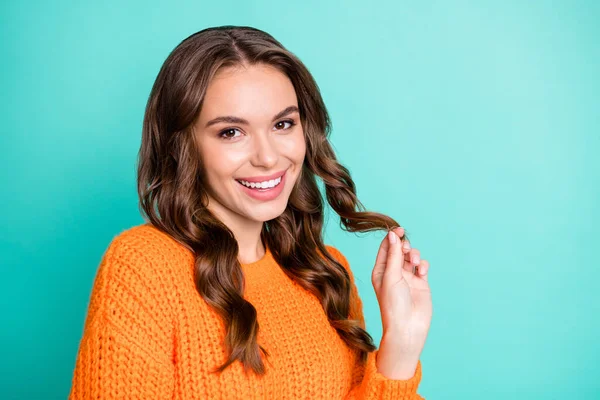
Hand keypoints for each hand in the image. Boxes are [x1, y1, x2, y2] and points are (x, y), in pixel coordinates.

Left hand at [371, 226, 431, 377]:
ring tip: (415, 263)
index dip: (392, 237)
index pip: (386, 248)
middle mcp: (393, 273)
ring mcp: (407, 278)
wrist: (407, 327)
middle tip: (407, 250)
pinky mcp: (420, 283)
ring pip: (412, 257)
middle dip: (405, 246)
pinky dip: (423, 265)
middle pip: (400, 250)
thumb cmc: (393, 304)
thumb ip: (394, 255)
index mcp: (381, 271)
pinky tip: (422, 271)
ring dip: (414, 255)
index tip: (399, 229)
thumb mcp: (391, 276)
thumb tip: (393, 234)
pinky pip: (422, 267)